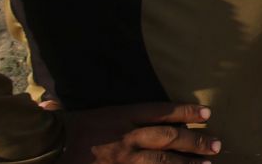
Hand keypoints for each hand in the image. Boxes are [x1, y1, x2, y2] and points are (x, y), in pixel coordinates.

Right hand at [48, 101, 218, 163]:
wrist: (43, 149)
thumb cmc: (56, 130)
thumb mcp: (69, 112)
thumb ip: (72, 108)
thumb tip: (45, 103)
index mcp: (120, 116)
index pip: (161, 111)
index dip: (186, 111)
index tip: (207, 113)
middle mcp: (127, 136)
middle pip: (169, 137)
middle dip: (196, 141)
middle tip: (218, 145)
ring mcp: (124, 159)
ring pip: (163, 161)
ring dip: (187, 163)